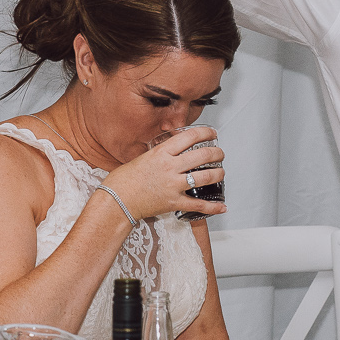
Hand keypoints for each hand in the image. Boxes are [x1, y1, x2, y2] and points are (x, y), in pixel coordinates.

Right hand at [101, 126, 225, 220]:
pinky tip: (222, 206)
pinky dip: (213, 206)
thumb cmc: (124, 180)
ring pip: (205, 177)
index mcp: (161, 153)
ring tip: (221, 172)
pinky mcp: (174, 202)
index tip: (213, 133)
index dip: (206, 133)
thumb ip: (160, 154)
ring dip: (218, 174)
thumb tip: (172, 151)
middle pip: (203, 155)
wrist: (116, 200)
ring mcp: (173, 185)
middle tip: (220, 153)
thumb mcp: (142, 158)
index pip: (190, 137)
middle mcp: (170, 167)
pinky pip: (198, 204)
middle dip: (217, 153)